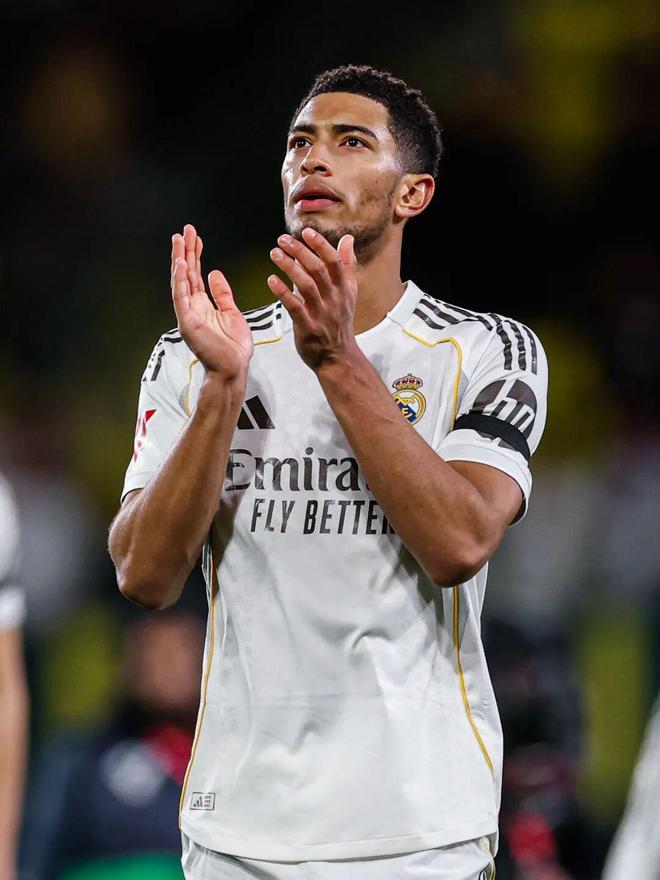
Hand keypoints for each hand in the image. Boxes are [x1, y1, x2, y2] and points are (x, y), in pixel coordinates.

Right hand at [171, 224, 252, 380]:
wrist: (233, 369)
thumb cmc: (233, 348)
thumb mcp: (232, 313)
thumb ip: (222, 294)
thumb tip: (214, 273)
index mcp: (203, 305)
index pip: (196, 275)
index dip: (196, 255)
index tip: (195, 237)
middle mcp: (192, 307)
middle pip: (187, 274)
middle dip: (186, 251)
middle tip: (185, 230)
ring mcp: (188, 315)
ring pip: (181, 281)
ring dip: (179, 260)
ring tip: (179, 239)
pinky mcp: (187, 323)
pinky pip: (181, 298)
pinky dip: (180, 281)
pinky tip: (181, 264)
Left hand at [267, 228, 358, 371]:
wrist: (338, 356)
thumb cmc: (339, 322)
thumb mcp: (349, 293)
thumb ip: (346, 265)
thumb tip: (347, 239)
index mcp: (344, 288)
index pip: (334, 261)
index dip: (320, 245)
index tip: (306, 232)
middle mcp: (334, 298)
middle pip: (318, 269)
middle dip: (300, 251)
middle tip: (282, 240)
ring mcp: (321, 313)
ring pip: (306, 285)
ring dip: (289, 267)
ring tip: (275, 254)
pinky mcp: (308, 326)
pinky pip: (294, 306)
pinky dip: (283, 291)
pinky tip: (271, 280)